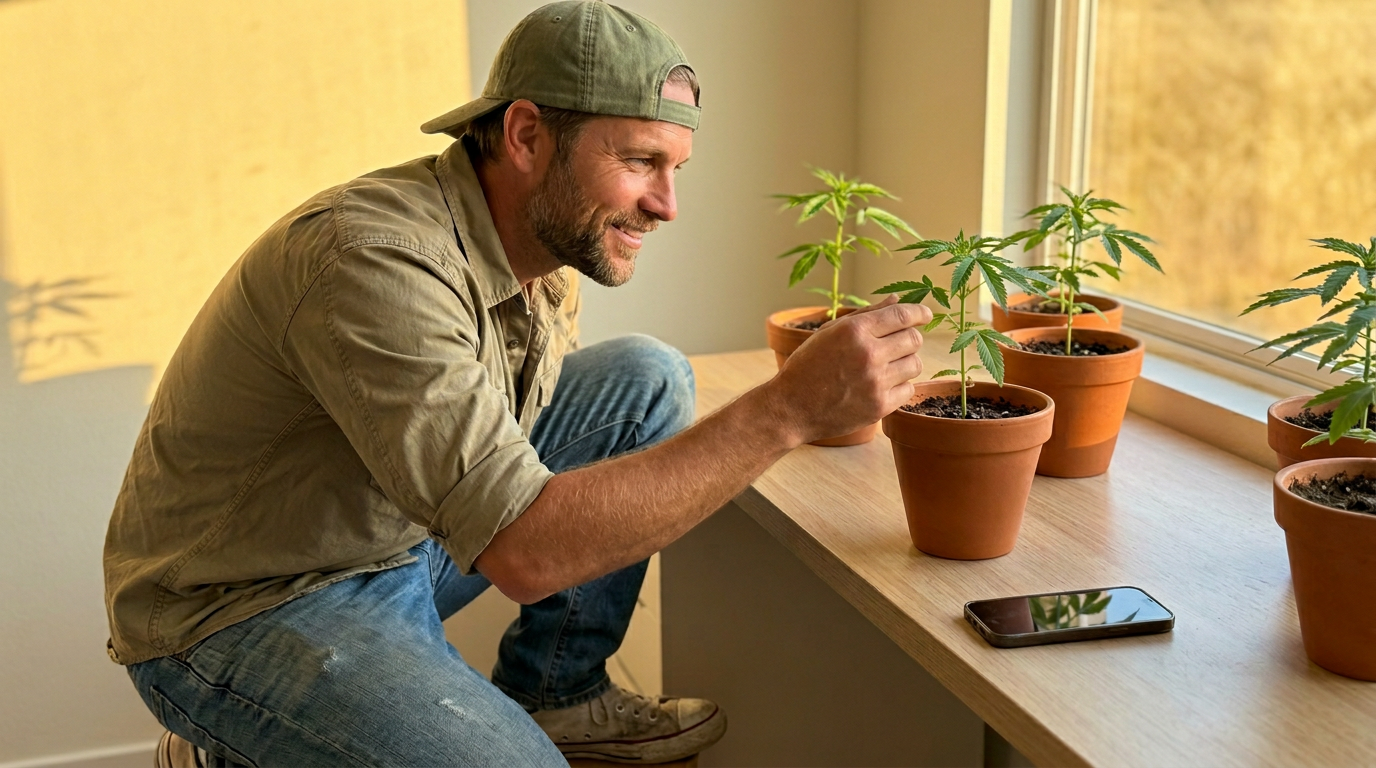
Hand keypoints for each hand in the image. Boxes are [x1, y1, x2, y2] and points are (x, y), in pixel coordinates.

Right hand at [771, 296, 931, 443]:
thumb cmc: (808, 366)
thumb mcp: (830, 332)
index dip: (919, 312)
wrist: (792, 407)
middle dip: (909, 339)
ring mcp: (876, 382)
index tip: (926, 314)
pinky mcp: (880, 406)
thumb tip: (897, 300)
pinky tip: (881, 386)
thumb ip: (867, 314)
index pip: (902, 315)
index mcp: (854, 331)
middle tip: (897, 345)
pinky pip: (908, 389)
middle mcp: (868, 354)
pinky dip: (899, 386)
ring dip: (905, 363)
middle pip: (914, 339)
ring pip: (915, 364)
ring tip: (886, 367)